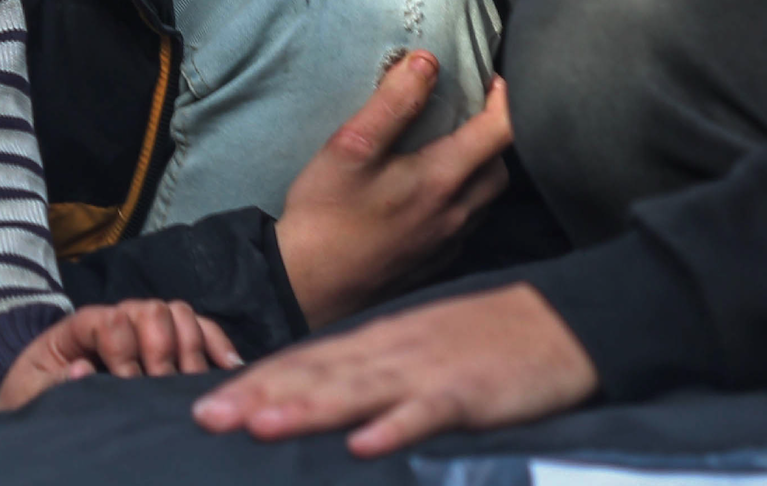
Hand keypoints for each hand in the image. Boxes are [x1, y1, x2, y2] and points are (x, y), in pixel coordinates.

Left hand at [0, 299, 238, 409]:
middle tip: (163, 385)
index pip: (111, 320)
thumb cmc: (38, 392)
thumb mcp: (33, 392)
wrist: (45, 391)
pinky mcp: (169, 343)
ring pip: (178, 313)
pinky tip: (228, 368)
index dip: (122, 351)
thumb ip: (54, 384)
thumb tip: (85, 370)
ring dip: (190, 346)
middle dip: (161, 349)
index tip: (128, 385)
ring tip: (192, 382)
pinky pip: (200, 329)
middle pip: (150, 310)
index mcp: (81, 327)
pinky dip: (216, 344)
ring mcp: (145, 327)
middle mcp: (118, 318)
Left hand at [190, 283, 596, 454]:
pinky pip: (426, 414)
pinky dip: (394, 428)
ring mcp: (427, 370)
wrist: (563, 321)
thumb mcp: (421, 349)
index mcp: (379, 341)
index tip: (203, 399)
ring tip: (259, 425)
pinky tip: (363, 445)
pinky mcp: (468, 393)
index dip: (254, 380)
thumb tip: (324, 397)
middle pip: (315, 373)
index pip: (305, 360)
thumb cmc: (489, 341)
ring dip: (307, 408)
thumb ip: (374, 370)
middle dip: (257, 395)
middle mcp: (391, 351)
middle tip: (204, 417)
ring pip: (356, 390)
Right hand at [275, 55, 512, 328]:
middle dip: (494, 133)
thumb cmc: (326, 214)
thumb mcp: (351, 147)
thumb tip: (426, 61)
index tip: (488, 78)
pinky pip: (467, 224)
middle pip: (501, 166)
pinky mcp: (435, 263)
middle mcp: (456, 214)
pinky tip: (430, 193)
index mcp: (442, 180)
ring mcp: (448, 243)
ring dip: (481, 168)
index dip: (505, 98)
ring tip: (450, 146)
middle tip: (469, 110)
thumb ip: (393, 102)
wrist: (309, 286)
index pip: (501, 131)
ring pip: (487, 199)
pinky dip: (463, 199)